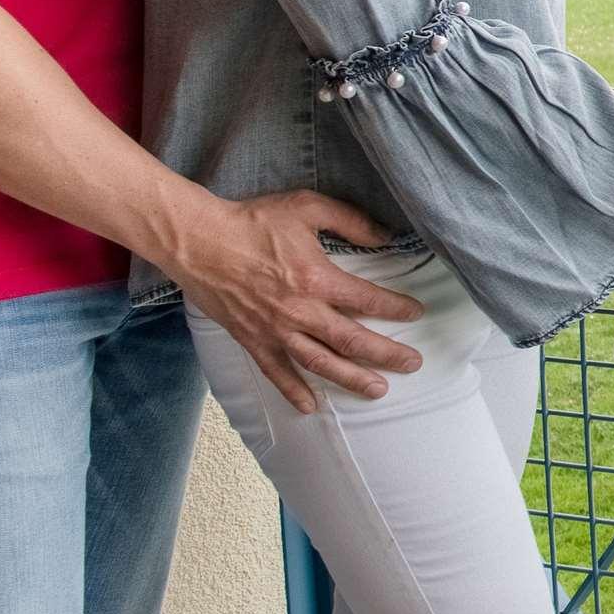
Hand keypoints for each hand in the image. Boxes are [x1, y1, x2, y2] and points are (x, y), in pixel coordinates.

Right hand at [166, 191, 425, 415]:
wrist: (197, 241)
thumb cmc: (252, 221)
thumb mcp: (307, 207)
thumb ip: (350, 220)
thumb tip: (386, 236)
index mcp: (317, 278)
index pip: (368, 300)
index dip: (396, 308)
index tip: (416, 313)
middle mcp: (300, 311)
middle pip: (352, 340)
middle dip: (387, 354)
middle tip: (412, 363)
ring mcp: (275, 330)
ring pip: (320, 363)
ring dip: (351, 379)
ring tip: (378, 390)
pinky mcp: (251, 340)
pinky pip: (276, 372)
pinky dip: (293, 392)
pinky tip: (310, 407)